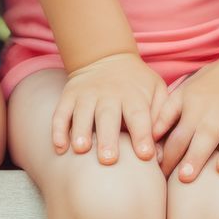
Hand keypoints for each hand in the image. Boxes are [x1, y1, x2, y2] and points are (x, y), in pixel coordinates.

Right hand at [51, 51, 165, 163]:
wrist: (107, 58)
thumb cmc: (137, 86)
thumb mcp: (156, 92)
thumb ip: (161, 119)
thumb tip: (161, 153)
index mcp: (134, 95)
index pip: (139, 115)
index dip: (142, 134)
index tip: (145, 155)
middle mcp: (109, 94)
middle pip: (108, 116)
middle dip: (107, 138)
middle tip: (108, 160)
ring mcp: (86, 94)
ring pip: (82, 113)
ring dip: (80, 132)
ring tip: (81, 150)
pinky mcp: (69, 96)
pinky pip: (60, 113)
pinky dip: (58, 129)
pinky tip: (59, 148)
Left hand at [154, 58, 218, 181]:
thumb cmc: (210, 89)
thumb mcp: (183, 94)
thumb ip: (165, 115)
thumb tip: (149, 139)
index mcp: (196, 108)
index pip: (179, 135)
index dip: (170, 155)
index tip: (162, 176)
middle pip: (206, 135)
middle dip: (196, 155)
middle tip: (185, 177)